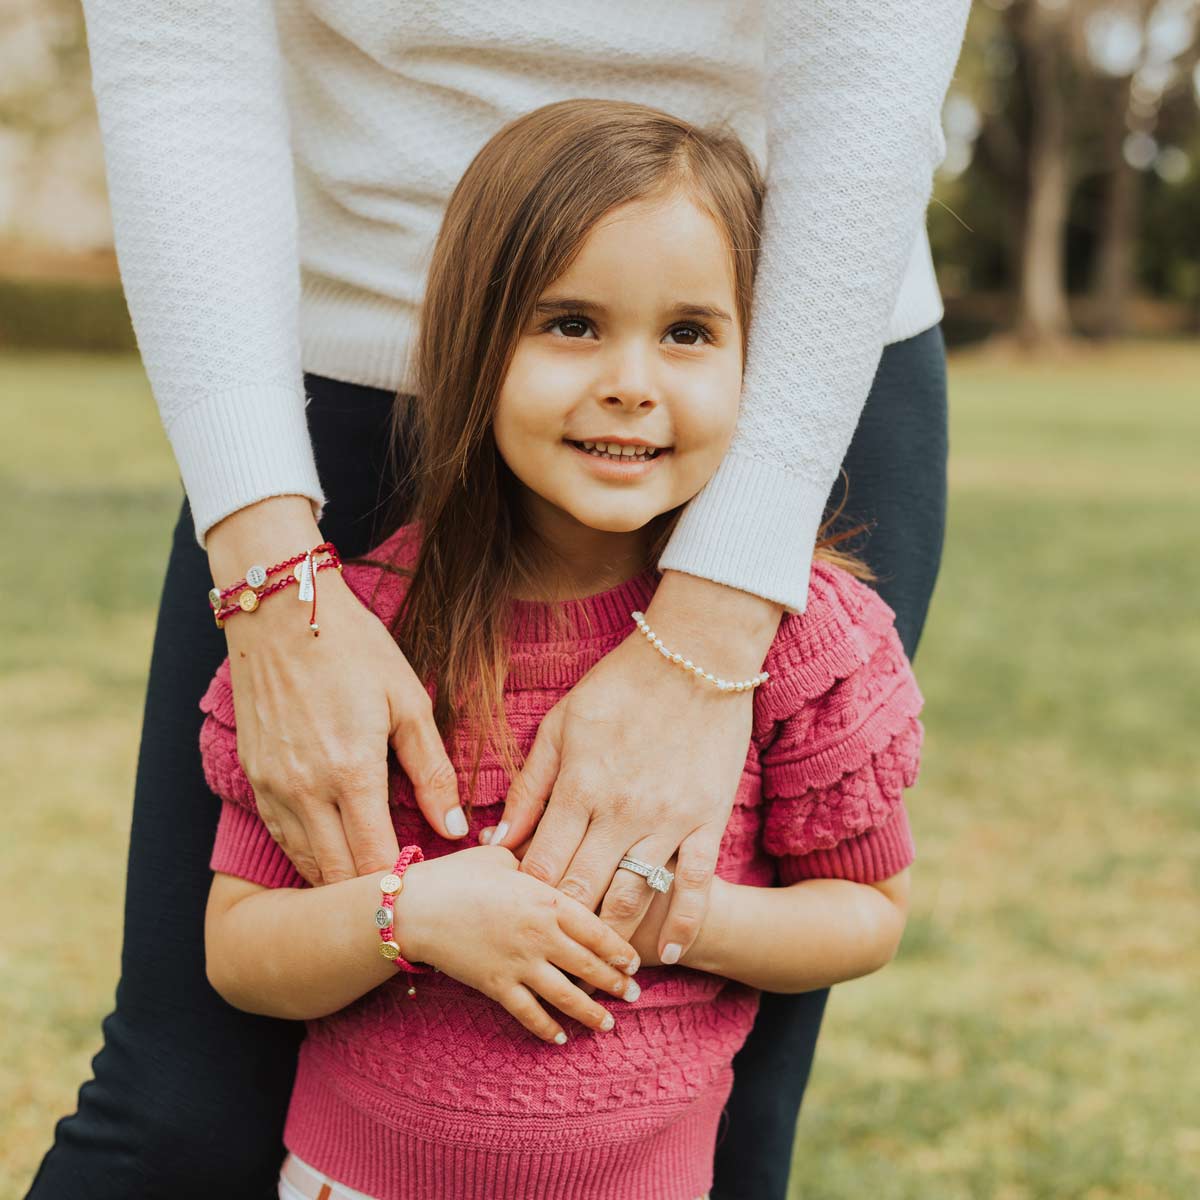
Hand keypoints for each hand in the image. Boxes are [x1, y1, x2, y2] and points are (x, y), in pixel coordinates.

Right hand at [210, 498, 464, 885]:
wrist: (279, 613)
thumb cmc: (354, 648)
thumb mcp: (408, 700)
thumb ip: (432, 770)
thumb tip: (453, 828)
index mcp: (351, 773)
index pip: (378, 862)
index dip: (406, 883)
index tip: (433, 885)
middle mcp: (305, 791)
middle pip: (340, 878)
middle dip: (376, 893)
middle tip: (412, 892)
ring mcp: (273, 788)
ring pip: (307, 866)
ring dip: (342, 880)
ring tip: (379, 879)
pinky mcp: (253, 780)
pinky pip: (283, 839)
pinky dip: (310, 856)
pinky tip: (338, 851)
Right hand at [396, 845, 640, 1043]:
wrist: (416, 908)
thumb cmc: (458, 875)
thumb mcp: (503, 856)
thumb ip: (532, 862)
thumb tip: (550, 853)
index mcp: (547, 900)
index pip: (596, 929)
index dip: (619, 949)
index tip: (634, 961)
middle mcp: (540, 935)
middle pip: (589, 965)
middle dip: (616, 984)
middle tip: (634, 995)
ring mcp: (519, 964)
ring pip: (566, 995)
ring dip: (591, 1013)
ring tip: (609, 1025)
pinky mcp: (496, 986)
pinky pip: (529, 1013)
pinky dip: (547, 1028)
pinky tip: (560, 1038)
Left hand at [492, 571, 781, 963]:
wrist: (695, 654)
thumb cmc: (621, 684)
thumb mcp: (561, 725)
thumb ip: (531, 785)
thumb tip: (498, 836)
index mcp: (579, 784)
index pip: (543, 863)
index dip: (526, 901)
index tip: (518, 923)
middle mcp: (620, 809)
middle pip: (582, 889)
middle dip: (561, 931)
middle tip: (550, 959)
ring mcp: (667, 817)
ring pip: (633, 896)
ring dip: (614, 940)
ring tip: (602, 970)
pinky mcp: (707, 818)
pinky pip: (695, 883)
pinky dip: (683, 922)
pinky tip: (670, 952)